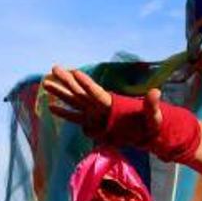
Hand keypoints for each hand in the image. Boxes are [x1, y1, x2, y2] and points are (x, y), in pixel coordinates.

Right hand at [42, 66, 164, 145]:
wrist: (146, 132)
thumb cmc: (150, 123)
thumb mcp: (153, 115)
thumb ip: (151, 105)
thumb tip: (156, 91)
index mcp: (111, 103)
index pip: (96, 92)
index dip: (86, 83)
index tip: (75, 72)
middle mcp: (99, 106)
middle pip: (80, 92)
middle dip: (67, 81)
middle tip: (53, 68)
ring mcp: (94, 114)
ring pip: (74, 101)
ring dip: (60, 93)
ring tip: (45, 83)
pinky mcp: (91, 124)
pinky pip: (75, 118)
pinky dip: (64, 113)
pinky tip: (51, 107)